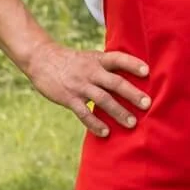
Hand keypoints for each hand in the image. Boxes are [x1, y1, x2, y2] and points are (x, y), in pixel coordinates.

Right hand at [25, 40, 149, 138]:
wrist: (41, 59)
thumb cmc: (72, 61)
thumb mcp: (90, 57)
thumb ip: (107, 67)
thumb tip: (132, 78)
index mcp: (98, 59)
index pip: (118, 59)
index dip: (133, 64)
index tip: (148, 72)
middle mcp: (91, 71)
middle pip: (114, 82)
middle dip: (132, 93)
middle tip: (147, 104)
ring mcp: (80, 85)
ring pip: (102, 99)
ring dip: (118, 112)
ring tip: (132, 123)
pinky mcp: (69, 98)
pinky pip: (84, 113)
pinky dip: (95, 123)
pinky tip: (106, 132)